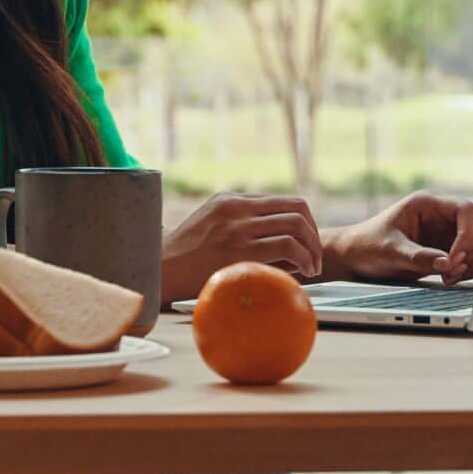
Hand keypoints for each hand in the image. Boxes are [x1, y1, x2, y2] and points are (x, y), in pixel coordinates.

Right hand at [158, 192, 322, 303]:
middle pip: (297, 208)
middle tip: (315, 257)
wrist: (157, 272)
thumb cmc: (182, 260)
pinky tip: (302, 274)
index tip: (307, 243)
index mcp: (230, 200)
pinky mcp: (239, 250)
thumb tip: (279, 244)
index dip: (304, 222)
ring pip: (296, 226)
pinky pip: (286, 247)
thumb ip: (238, 226)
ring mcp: (238, 228)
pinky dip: (303, 258)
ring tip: (312, 268)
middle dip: (314, 233)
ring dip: (312, 248)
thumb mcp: (207, 227)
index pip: (283, 201)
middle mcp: (236, 208)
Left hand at [318, 191, 472, 284]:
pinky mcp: (452, 249)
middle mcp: (444, 214)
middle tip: (455, 270)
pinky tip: (449, 278)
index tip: (453, 259)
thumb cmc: (367, 245)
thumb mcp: (389, 251)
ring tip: (450, 277)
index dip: (468, 236)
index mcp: (429, 203)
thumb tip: (448, 264)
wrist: (356, 257)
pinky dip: (470, 270)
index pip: (467, 210)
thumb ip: (418, 257)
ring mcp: (450, 232)